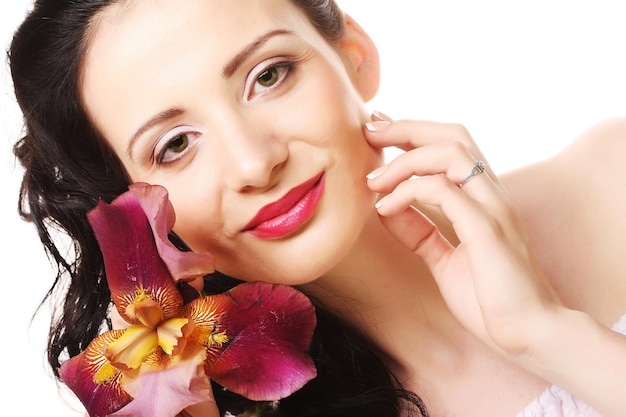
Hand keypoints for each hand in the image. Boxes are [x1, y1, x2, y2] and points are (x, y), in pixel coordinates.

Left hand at [364, 113, 562, 356]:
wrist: (528, 334)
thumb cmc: (489, 299)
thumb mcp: (443, 259)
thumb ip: (419, 232)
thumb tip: (385, 208)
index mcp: (484, 198)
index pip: (451, 146)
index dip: (413, 131)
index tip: (377, 126)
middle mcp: (491, 194)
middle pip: (453, 135)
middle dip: (406, 127)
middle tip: (368, 131)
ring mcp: (493, 208)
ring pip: (451, 152)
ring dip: (404, 160)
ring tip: (373, 180)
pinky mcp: (487, 229)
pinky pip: (444, 191)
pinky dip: (408, 192)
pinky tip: (385, 207)